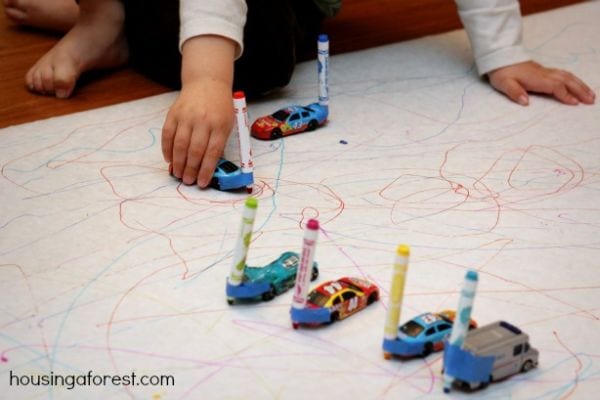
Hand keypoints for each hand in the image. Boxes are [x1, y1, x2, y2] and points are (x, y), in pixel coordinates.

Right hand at [161, 35, 235, 186]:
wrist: (207, 83)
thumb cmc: (219, 108)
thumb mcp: (227, 124)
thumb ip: (219, 144)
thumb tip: (209, 168)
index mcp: (220, 125)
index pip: (213, 152)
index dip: (206, 170)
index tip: (202, 183)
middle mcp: (203, 120)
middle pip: (195, 150)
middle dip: (190, 169)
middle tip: (188, 181)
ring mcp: (187, 116)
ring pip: (180, 144)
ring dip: (178, 163)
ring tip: (178, 174)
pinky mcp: (174, 113)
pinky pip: (167, 134)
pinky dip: (167, 149)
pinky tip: (169, 159)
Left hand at [488, 61, 594, 105]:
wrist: (500, 58)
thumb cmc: (502, 72)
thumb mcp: (504, 84)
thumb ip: (514, 92)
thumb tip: (526, 102)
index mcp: (536, 78)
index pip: (555, 86)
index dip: (565, 95)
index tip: (574, 103)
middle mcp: (544, 74)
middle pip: (567, 80)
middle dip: (580, 90)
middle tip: (592, 100)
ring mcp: (546, 71)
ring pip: (568, 76)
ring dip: (580, 85)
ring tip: (591, 95)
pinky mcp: (545, 71)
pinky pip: (563, 74)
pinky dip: (574, 80)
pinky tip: (578, 85)